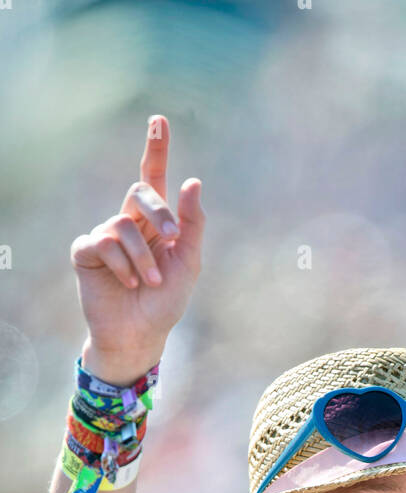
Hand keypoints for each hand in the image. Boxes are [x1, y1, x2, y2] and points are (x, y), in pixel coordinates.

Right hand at [70, 114, 203, 368]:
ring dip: (143, 256)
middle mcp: (129, 222)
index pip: (154, 178)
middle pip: (140, 191)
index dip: (155, 148)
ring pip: (123, 224)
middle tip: (172, 238)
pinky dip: (121, 265)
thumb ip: (192, 224)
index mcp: (155, 222)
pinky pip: (103, 243)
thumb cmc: (165, 302)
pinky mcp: (87, 251)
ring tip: (149, 283)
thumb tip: (193, 181)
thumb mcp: (188, 263)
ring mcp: (105, 235)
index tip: (159, 120)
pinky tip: (128, 283)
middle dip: (159, 212)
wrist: (140, 335)